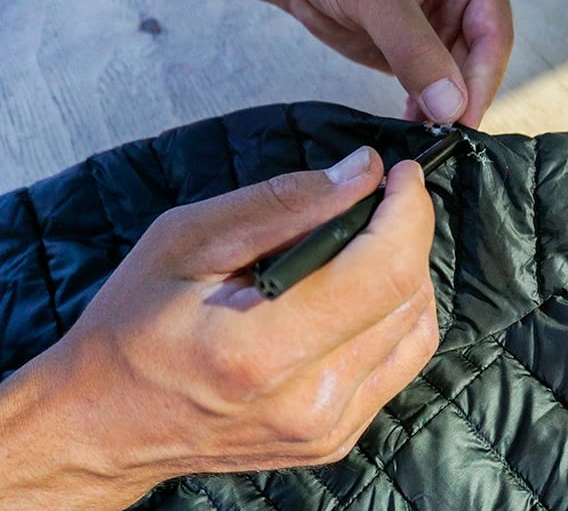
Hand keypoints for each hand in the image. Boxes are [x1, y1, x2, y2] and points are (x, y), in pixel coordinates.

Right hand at [0, 148, 438, 507]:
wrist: (108, 424)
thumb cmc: (131, 329)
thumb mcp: (187, 241)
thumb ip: (282, 204)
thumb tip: (359, 172)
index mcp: (261, 349)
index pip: (384, 271)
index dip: (408, 212)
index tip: (399, 176)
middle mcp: (308, 401)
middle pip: (408, 296)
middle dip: (408, 232)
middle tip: (379, 200)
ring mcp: (326, 428)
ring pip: (415, 329)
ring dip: (404, 271)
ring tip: (365, 244)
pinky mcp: (335, 438)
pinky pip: (400, 362)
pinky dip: (395, 315)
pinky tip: (360, 292)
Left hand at [214, 0, 513, 126]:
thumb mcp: (377, 1)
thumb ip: (414, 49)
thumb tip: (449, 104)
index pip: (492, 34)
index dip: (481, 80)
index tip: (464, 119)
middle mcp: (458, 3)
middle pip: (478, 61)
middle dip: (463, 101)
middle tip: (448, 139)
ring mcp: (437, 30)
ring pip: (455, 79)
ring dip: (444, 111)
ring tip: (429, 140)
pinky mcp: (414, 53)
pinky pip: (429, 86)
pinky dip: (423, 110)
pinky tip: (414, 129)